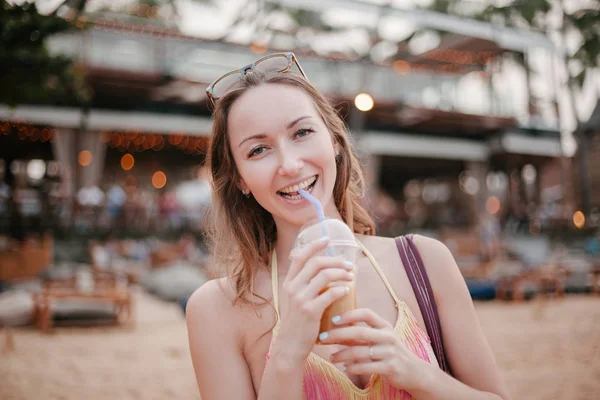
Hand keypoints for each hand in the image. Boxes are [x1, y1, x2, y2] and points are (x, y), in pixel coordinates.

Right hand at [274, 237, 354, 362]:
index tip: (327, 239)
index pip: (300, 256)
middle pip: (316, 263)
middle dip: (335, 260)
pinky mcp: (310, 311)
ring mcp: (300, 299)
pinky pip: (330, 294)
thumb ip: (302, 284)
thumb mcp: (293, 300)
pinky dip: (341, 289)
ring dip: (341, 273)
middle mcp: (292, 288)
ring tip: (351, 277)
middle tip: (349, 264)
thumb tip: (320, 269)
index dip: (314, 245)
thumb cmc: (296, 323)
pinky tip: (347, 291)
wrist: (290, 346)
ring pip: (325, 275)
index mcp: (288, 282)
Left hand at [320, 308, 429, 391]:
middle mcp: (388, 336)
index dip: (349, 314)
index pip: (366, 313)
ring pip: (359, 352)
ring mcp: (390, 352)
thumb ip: (361, 333)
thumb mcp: (380, 338)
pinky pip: (366, 367)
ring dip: (341, 354)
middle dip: (338, 334)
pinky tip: (345, 368)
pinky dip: (352, 367)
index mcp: (384, 325)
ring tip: (331, 357)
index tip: (333, 319)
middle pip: (359, 332)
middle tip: (322, 337)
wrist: (414, 371)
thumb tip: (334, 329)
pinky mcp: (390, 368)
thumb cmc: (391, 352)